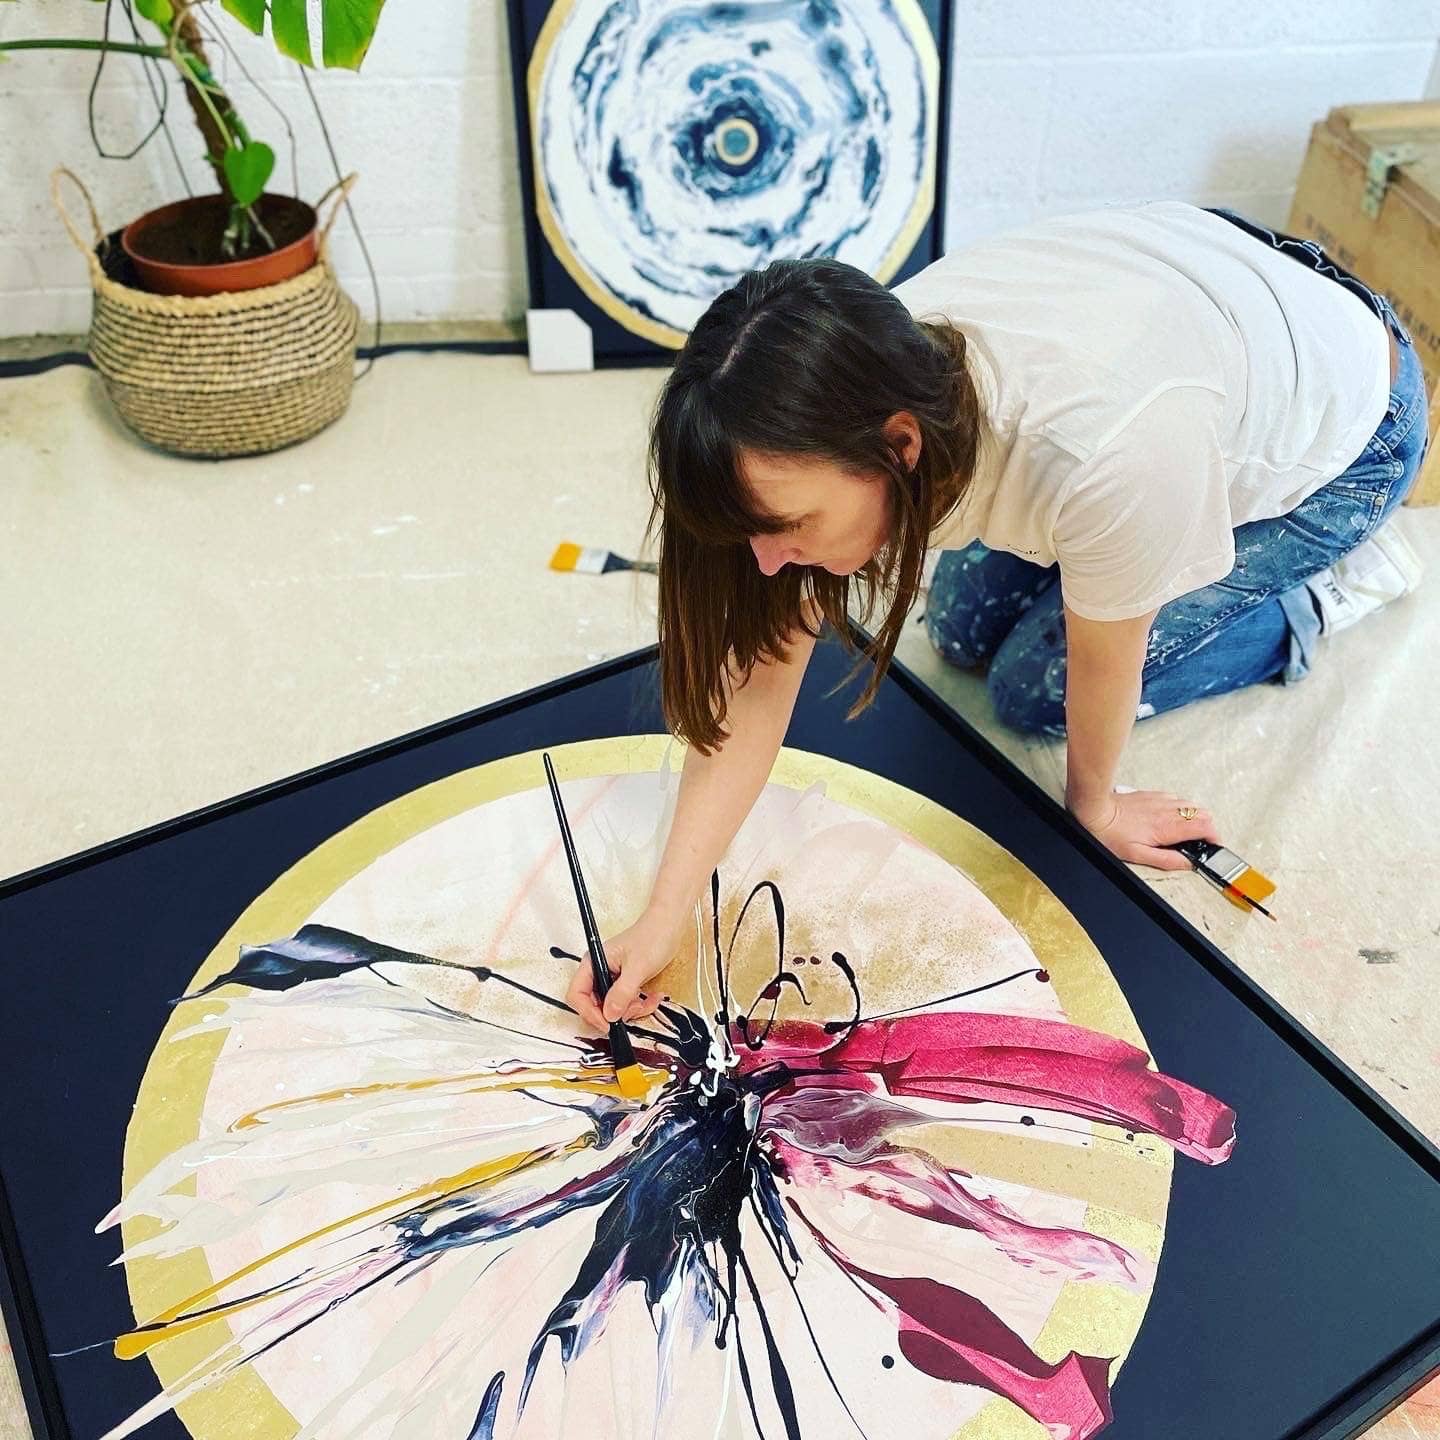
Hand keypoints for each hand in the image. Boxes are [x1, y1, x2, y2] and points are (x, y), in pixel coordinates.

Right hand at [565, 912, 676, 1030]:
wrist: (669, 926)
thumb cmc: (652, 936)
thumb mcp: (638, 967)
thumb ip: (622, 993)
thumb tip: (609, 1015)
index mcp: (594, 962)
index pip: (577, 994)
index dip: (589, 1012)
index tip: (606, 1023)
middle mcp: (599, 971)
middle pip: (593, 1005)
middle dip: (614, 1013)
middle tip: (632, 1010)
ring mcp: (611, 978)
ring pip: (611, 1008)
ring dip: (630, 1010)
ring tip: (646, 1001)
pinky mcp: (624, 983)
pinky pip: (625, 1004)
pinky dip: (638, 1006)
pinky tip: (651, 998)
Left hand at [1069, 789, 1221, 869]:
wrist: (1095, 811)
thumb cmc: (1111, 834)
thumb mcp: (1138, 855)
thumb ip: (1166, 860)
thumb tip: (1188, 863)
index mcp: (1168, 827)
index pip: (1205, 826)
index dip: (1214, 837)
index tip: (1212, 846)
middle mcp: (1168, 810)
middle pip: (1204, 814)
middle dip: (1207, 828)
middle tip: (1198, 841)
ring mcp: (1162, 800)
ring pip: (1192, 805)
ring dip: (1195, 818)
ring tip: (1184, 831)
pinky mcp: (1154, 794)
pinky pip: (1177, 799)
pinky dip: (1180, 809)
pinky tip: (1169, 818)